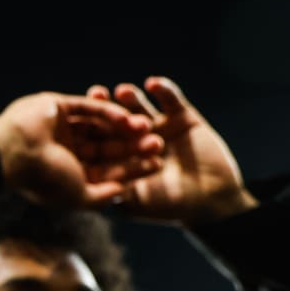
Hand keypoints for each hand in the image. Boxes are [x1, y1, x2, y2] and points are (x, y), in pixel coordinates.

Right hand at [0, 92, 162, 208]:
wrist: (13, 154)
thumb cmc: (44, 180)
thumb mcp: (78, 196)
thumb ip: (102, 196)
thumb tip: (125, 193)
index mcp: (68, 171)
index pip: (106, 168)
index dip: (132, 167)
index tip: (156, 165)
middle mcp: (66, 149)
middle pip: (107, 146)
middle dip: (131, 146)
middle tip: (158, 144)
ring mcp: (61, 127)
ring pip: (99, 126)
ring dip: (123, 127)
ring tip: (148, 127)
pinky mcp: (56, 107)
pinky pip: (87, 108)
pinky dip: (107, 111)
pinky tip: (127, 117)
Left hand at [85, 78, 254, 224]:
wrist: (212, 200)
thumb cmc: (170, 206)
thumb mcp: (135, 200)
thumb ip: (113, 189)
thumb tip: (82, 183)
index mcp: (120, 157)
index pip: (100, 140)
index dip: (89, 129)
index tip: (77, 119)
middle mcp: (135, 139)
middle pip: (117, 119)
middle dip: (106, 107)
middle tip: (95, 94)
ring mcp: (158, 126)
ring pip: (140, 107)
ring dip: (131, 98)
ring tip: (123, 91)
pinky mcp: (182, 117)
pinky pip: (171, 99)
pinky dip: (164, 90)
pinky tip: (153, 83)